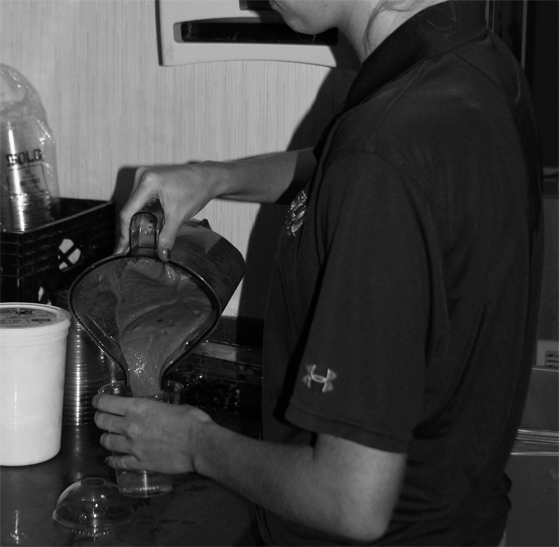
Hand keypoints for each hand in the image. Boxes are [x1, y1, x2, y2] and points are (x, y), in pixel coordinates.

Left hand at [92, 393, 213, 474]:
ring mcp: (132, 447)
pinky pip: (118, 462)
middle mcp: (129, 426)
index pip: (107, 403)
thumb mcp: (172, 406)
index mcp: (138, 408)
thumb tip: (156, 412)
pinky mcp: (139, 463)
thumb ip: (157, 409)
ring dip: (105, 438)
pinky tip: (111, 460)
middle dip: (99, 418)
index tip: (97, 401)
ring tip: (107, 437)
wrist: (198, 444)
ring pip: (107, 442)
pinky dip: (112, 460)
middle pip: (102, 422)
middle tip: (101, 417)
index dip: (99, 401)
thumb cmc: (191, 420)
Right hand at [114, 163, 220, 260]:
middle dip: (131, 228)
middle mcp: (143, 176)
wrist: (208, 178)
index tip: (125, 247)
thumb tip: (162, 254)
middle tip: (129, 248)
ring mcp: (145, 176)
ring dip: (137, 221)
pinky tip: (145, 226)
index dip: (125, 231)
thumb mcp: (179, 216)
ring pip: (135, 205)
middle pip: (130, 208)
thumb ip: (168, 236)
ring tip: (136, 240)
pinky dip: (144, 213)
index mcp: (147, 182)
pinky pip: (142, 200)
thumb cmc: (197, 190)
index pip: (128, 211)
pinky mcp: (150, 180)